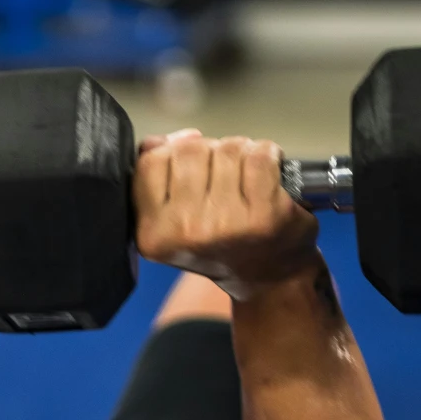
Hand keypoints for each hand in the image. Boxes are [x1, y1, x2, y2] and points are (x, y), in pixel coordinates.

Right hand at [133, 130, 320, 298]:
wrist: (267, 277)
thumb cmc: (220, 241)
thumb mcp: (171, 217)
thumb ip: (155, 174)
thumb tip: (159, 141)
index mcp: (153, 234)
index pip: (151, 162)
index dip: (173, 152)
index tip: (194, 166)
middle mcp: (185, 231)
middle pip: (190, 150)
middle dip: (210, 152)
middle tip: (223, 178)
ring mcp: (224, 224)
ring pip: (226, 148)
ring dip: (241, 153)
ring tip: (246, 180)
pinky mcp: (263, 215)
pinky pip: (259, 156)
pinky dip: (269, 156)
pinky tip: (269, 176)